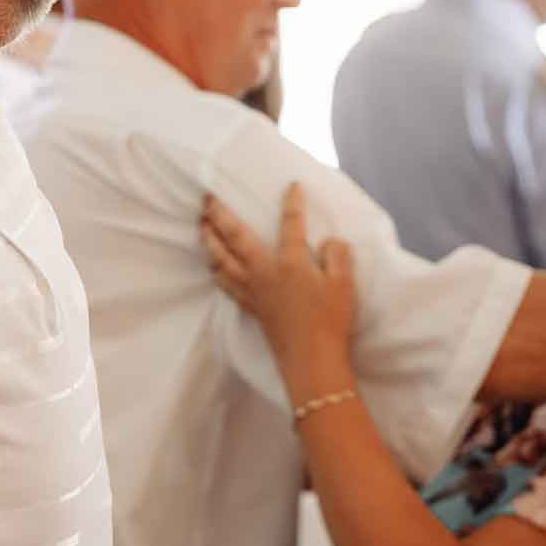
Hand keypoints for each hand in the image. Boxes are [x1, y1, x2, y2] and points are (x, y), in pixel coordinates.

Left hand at [200, 184, 358, 371]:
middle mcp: (264, 273)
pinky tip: (212, 264)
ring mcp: (252, 290)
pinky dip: (215, 269)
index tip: (291, 185)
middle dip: (220, 215)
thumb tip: (329, 241)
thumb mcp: (344, 285)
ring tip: (201, 225)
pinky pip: (224, 283)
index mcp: (291, 264)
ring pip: (221, 260)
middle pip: (235, 238)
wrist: (311, 359)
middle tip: (207, 197)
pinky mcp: (249, 306)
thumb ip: (338, 256)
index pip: (290, 225)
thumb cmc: (330, 322)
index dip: (292, 204)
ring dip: (209, 240)